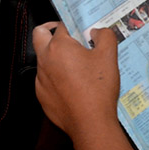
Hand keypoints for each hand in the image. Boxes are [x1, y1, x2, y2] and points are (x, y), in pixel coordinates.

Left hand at [33, 23, 120, 138]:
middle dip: (50, 30)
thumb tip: (97, 31)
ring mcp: (41, 78)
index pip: (61, 26)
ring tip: (75, 65)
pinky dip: (55, 77)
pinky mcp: (41, 95)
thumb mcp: (109, 56)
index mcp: (59, 46)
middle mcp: (45, 60)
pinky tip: (72, 84)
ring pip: (43, 59)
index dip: (73, 26)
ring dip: (54, 56)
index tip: (82, 31)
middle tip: (65, 35)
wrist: (90, 123)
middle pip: (39, 34)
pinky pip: (45, 79)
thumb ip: (104, 36)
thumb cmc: (98, 89)